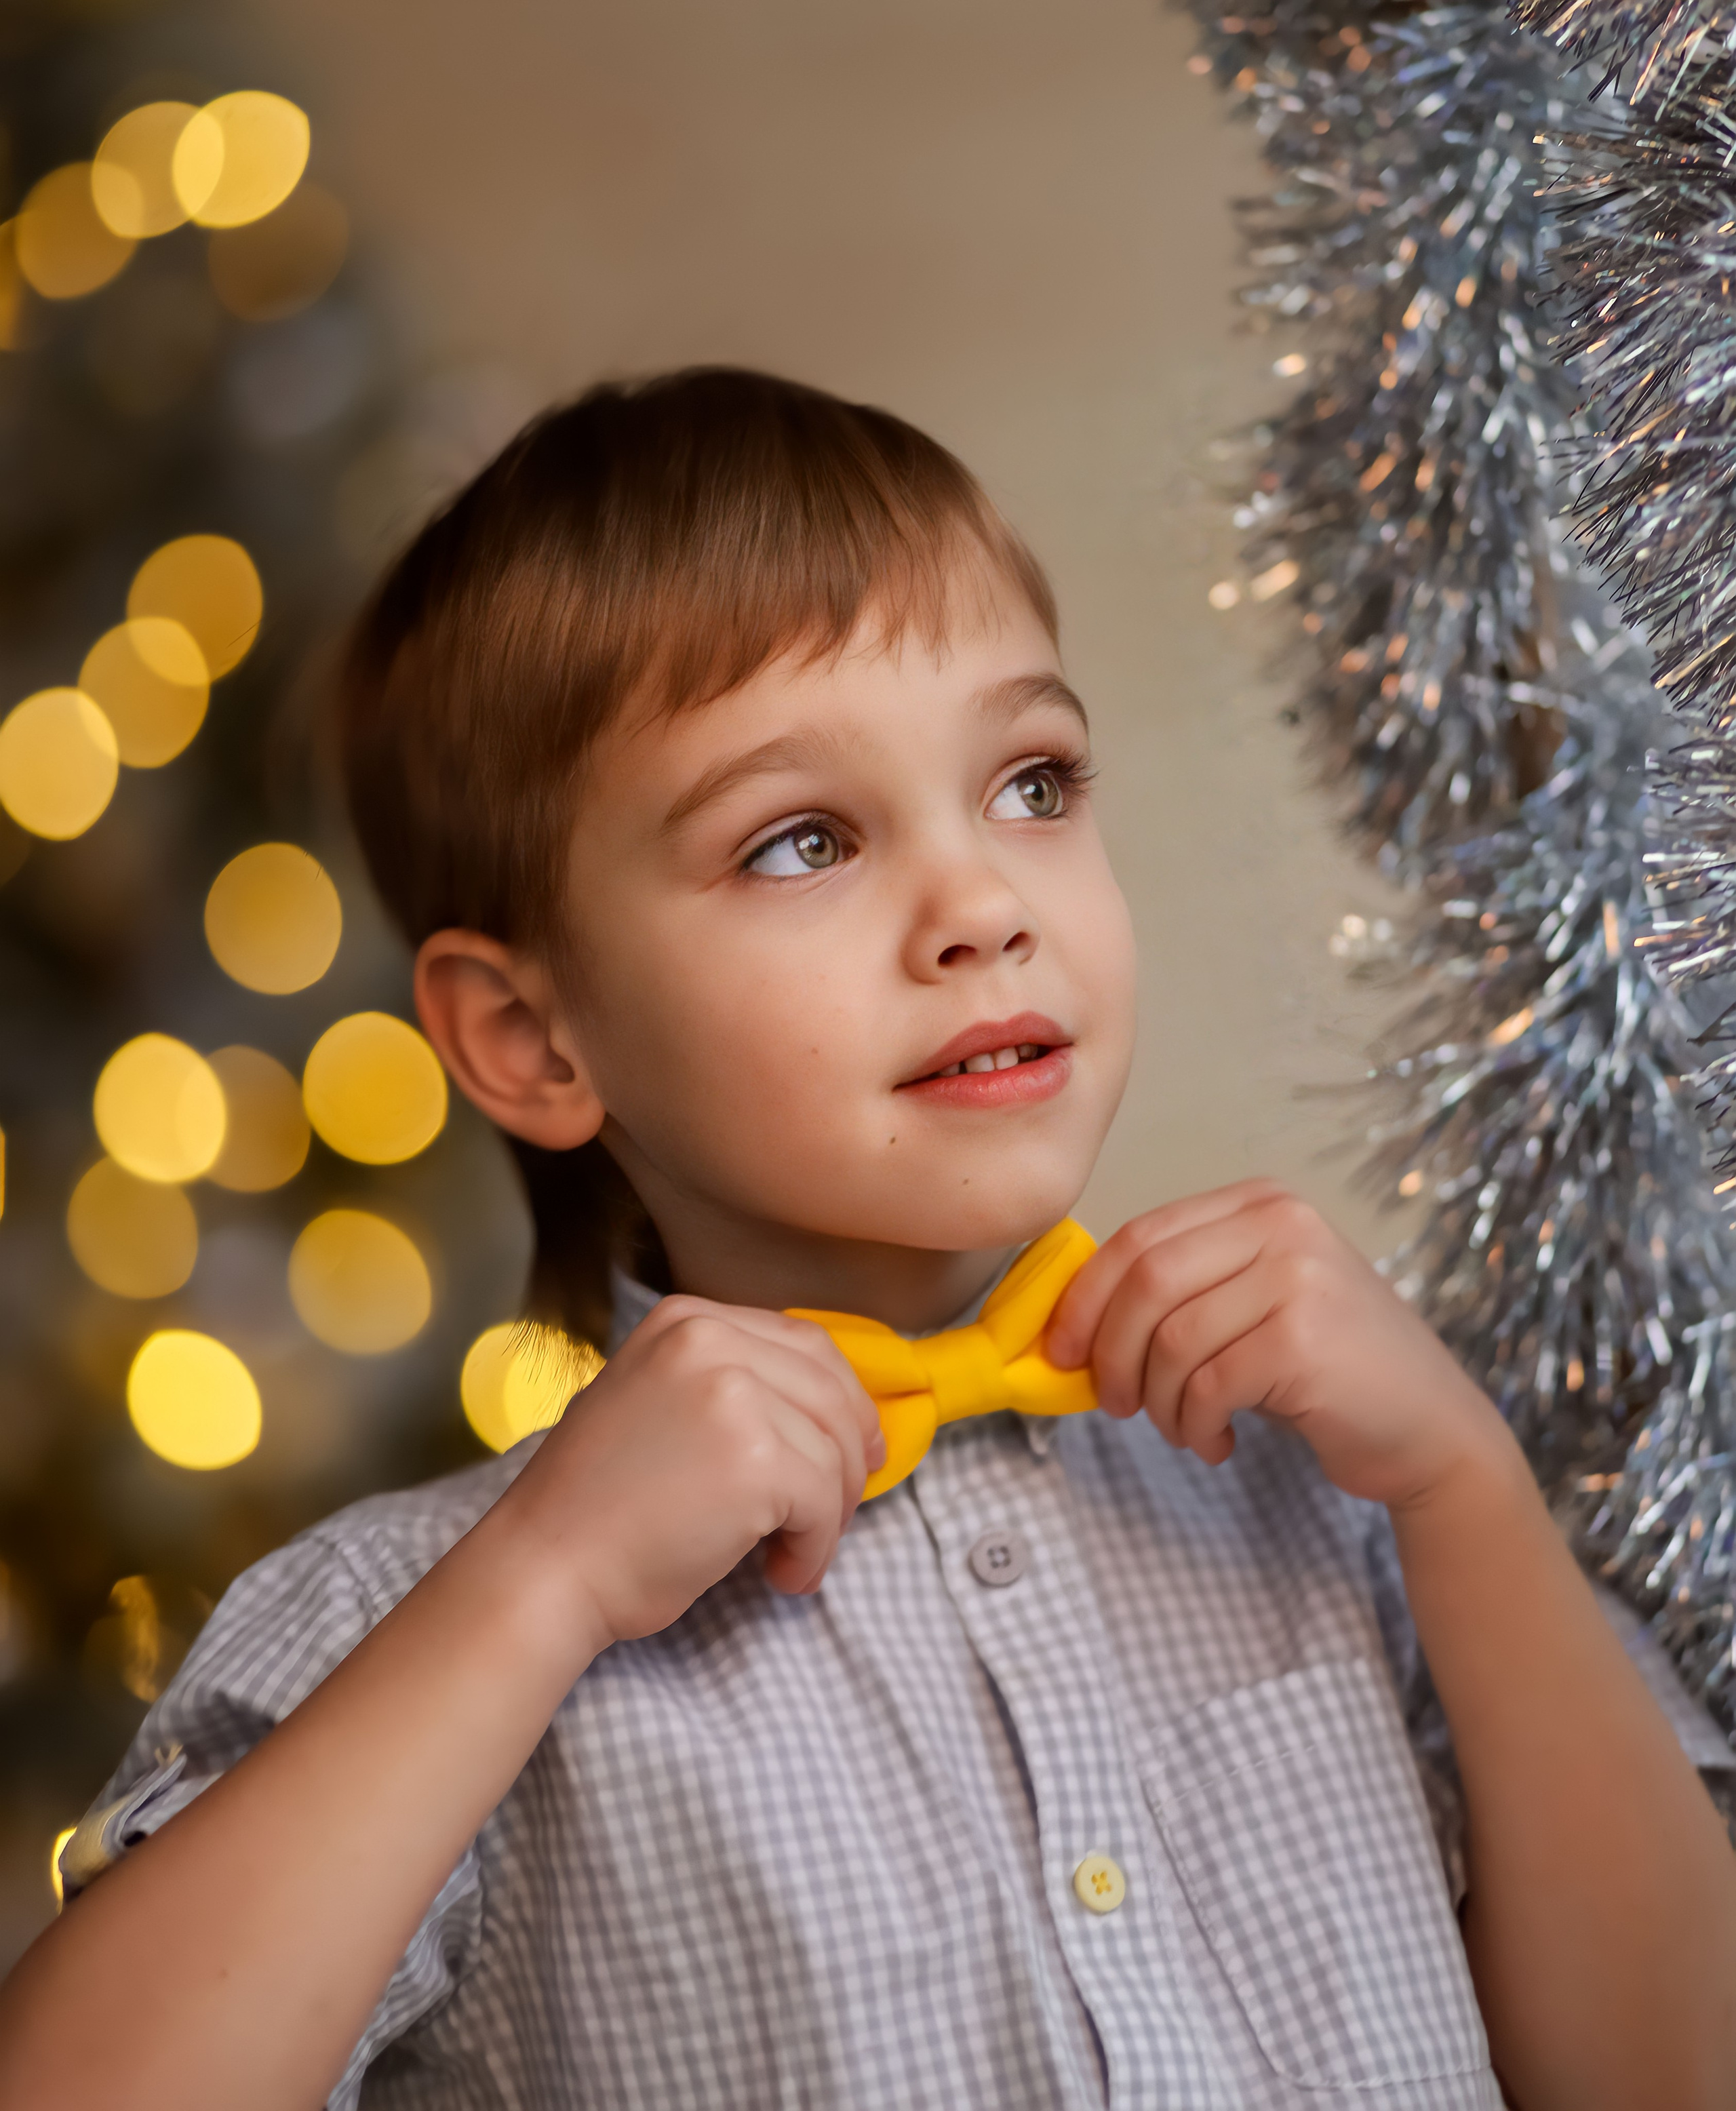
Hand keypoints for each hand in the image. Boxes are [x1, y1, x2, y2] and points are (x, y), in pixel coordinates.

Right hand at [502, 1298, 883, 1647]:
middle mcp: (709, 1340)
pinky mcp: (757, 1460)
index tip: (853, 1445)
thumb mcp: (653, 1400)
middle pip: (832, 1390)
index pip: (804, 1342)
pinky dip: (816, 1549)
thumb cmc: (598, 1504)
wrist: (547, 1565)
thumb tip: (824, 1411)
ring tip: (792, 1555)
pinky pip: (824, 1503)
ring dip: (829, 1515)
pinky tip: (783, 1574)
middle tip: (839, 1509)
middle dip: (850, 1455)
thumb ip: (724, 1384)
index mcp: (685, 1319)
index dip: (841, 1398)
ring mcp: (734, 1395)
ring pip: (835, 1451)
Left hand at [1046, 1180, 1514, 1511]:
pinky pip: (1205, 1385)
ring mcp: (1297, 1277)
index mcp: (1259, 1204)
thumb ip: (1180, 1297)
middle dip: (1109, 1351)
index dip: (1085, 1297)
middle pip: (1144, 1280)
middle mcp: (1281, 1225)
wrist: (1432, 1429)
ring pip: (1169, 1339)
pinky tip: (1216, 1442)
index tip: (1061, 1350)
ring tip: (1181, 1429)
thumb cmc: (1327, 1374)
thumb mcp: (1252, 1309)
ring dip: (1156, 1402)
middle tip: (1113, 1403)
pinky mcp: (1304, 1339)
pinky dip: (1193, 1425)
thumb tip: (1074, 1327)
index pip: (1139, 1236)